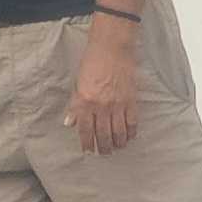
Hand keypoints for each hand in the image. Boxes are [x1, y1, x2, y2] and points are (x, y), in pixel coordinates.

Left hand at [67, 27, 140, 155]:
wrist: (112, 48)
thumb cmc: (93, 62)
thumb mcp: (78, 83)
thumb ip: (75, 105)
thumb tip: (70, 122)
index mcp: (85, 101)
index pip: (85, 129)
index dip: (86, 142)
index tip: (88, 150)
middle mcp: (101, 106)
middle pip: (103, 135)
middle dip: (103, 147)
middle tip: (103, 152)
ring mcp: (118, 105)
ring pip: (118, 132)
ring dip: (117, 143)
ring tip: (116, 147)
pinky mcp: (131, 102)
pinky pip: (132, 123)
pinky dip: (130, 133)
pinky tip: (129, 137)